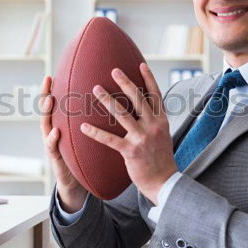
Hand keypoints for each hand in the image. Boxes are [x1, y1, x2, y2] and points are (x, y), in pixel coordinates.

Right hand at [39, 76, 87, 212]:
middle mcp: (55, 132)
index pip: (60, 103)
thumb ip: (93, 122)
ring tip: (49, 100)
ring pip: (46, 126)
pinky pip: (52, 148)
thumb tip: (110, 101)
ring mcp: (53, 146)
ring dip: (46, 112)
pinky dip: (52, 140)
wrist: (78, 185)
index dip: (57, 88)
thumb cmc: (85, 158)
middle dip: (46, 94)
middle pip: (48, 110)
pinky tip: (55, 132)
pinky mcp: (55, 160)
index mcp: (65, 126)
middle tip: (47, 80)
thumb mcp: (88, 138)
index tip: (56, 72)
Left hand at [80, 62, 176, 204]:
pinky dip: (96, 132)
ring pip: (122, 114)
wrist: (164, 182)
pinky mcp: (130, 151)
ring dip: (108, 100)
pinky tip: (84, 127)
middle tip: (114, 70)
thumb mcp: (162, 136)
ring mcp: (142, 138)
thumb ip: (154, 122)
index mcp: (161, 121)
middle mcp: (153, 126)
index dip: (149, 79)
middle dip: (126, 83)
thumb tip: (147, 109)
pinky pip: (110, 139)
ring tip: (95, 89)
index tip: (141, 64)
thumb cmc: (161, 160)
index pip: (155, 95)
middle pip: (138, 99)